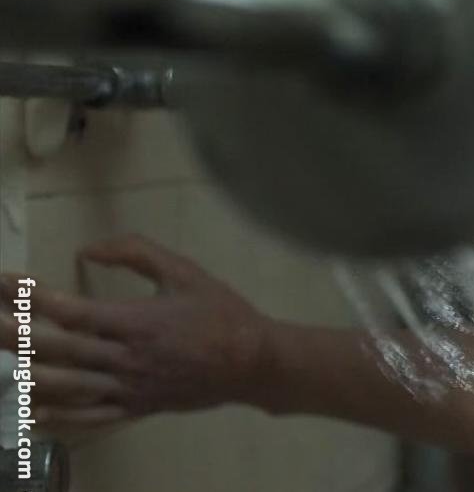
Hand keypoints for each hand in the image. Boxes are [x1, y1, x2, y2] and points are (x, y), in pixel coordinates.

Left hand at [0, 235, 272, 437]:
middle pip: (56, 348)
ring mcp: (129, 388)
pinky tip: (33, 412)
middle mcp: (125, 358)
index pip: (69, 310)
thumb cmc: (221, 313)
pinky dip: (59, 416)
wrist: (254, 362)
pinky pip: (90, 417)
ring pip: (66, 385)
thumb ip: (137, 252)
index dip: (30, 296)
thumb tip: (87, 249)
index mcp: (136, 322)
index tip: (5, 281)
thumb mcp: (185, 271)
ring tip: (1, 359)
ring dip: (26, 374)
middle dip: (14, 333)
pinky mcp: (137, 408)